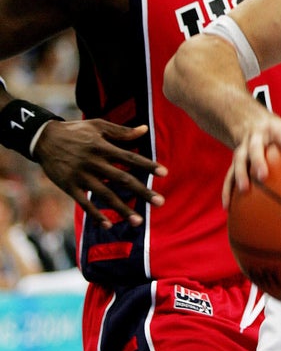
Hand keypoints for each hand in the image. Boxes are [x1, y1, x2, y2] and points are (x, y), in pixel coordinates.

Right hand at [33, 120, 164, 228]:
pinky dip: (96, 215)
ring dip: (122, 209)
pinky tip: (109, 225)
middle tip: (161, 202)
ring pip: (106, 195)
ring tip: (138, 221)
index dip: (148, 165)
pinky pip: (85, 204)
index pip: (130, 158)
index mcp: (103, 147)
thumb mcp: (98, 125)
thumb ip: (122, 131)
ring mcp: (81, 176)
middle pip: (123, 179)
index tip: (165, 173)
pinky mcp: (69, 187)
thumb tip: (145, 130)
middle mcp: (94, 162)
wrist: (44, 139)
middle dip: (142, 192)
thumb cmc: (75, 131)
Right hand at [221, 116, 280, 207]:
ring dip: (238, 176)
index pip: (280, 133)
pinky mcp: (234, 163)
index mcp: (276, 129)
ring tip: (242, 192)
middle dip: (257, 161)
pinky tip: (227, 209)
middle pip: (254, 148)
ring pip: (237, 162)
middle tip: (263, 176)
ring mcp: (242, 151)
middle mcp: (256, 139)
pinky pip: (226, 178)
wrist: (253, 123)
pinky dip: (226, 191)